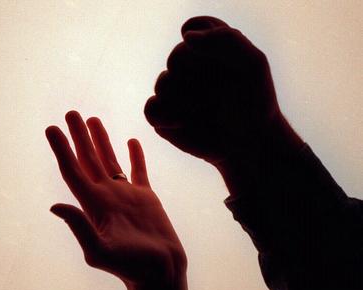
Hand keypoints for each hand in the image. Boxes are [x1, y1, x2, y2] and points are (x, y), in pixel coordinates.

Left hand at [46, 111, 186, 288]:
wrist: (160, 275)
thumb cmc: (131, 267)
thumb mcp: (100, 251)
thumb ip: (79, 227)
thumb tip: (55, 206)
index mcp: (93, 205)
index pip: (72, 170)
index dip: (61, 149)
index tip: (52, 128)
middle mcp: (105, 196)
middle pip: (87, 160)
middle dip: (78, 136)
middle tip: (70, 113)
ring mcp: (125, 196)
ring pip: (109, 161)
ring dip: (100, 140)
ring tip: (92, 119)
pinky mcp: (146, 198)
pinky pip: (137, 170)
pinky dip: (134, 155)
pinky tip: (130, 141)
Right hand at [144, 16, 301, 164]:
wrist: (250, 143)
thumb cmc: (254, 103)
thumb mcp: (252, 63)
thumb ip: (225, 39)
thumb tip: (186, 37)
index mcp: (208, 49)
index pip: (194, 30)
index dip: (205, 44)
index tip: (225, 61)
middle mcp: (188, 69)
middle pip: (176, 57)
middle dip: (197, 74)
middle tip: (218, 91)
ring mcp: (174, 93)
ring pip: (163, 83)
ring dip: (186, 98)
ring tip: (206, 110)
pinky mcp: (164, 117)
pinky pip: (151, 109)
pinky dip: (166, 115)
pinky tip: (184, 122)